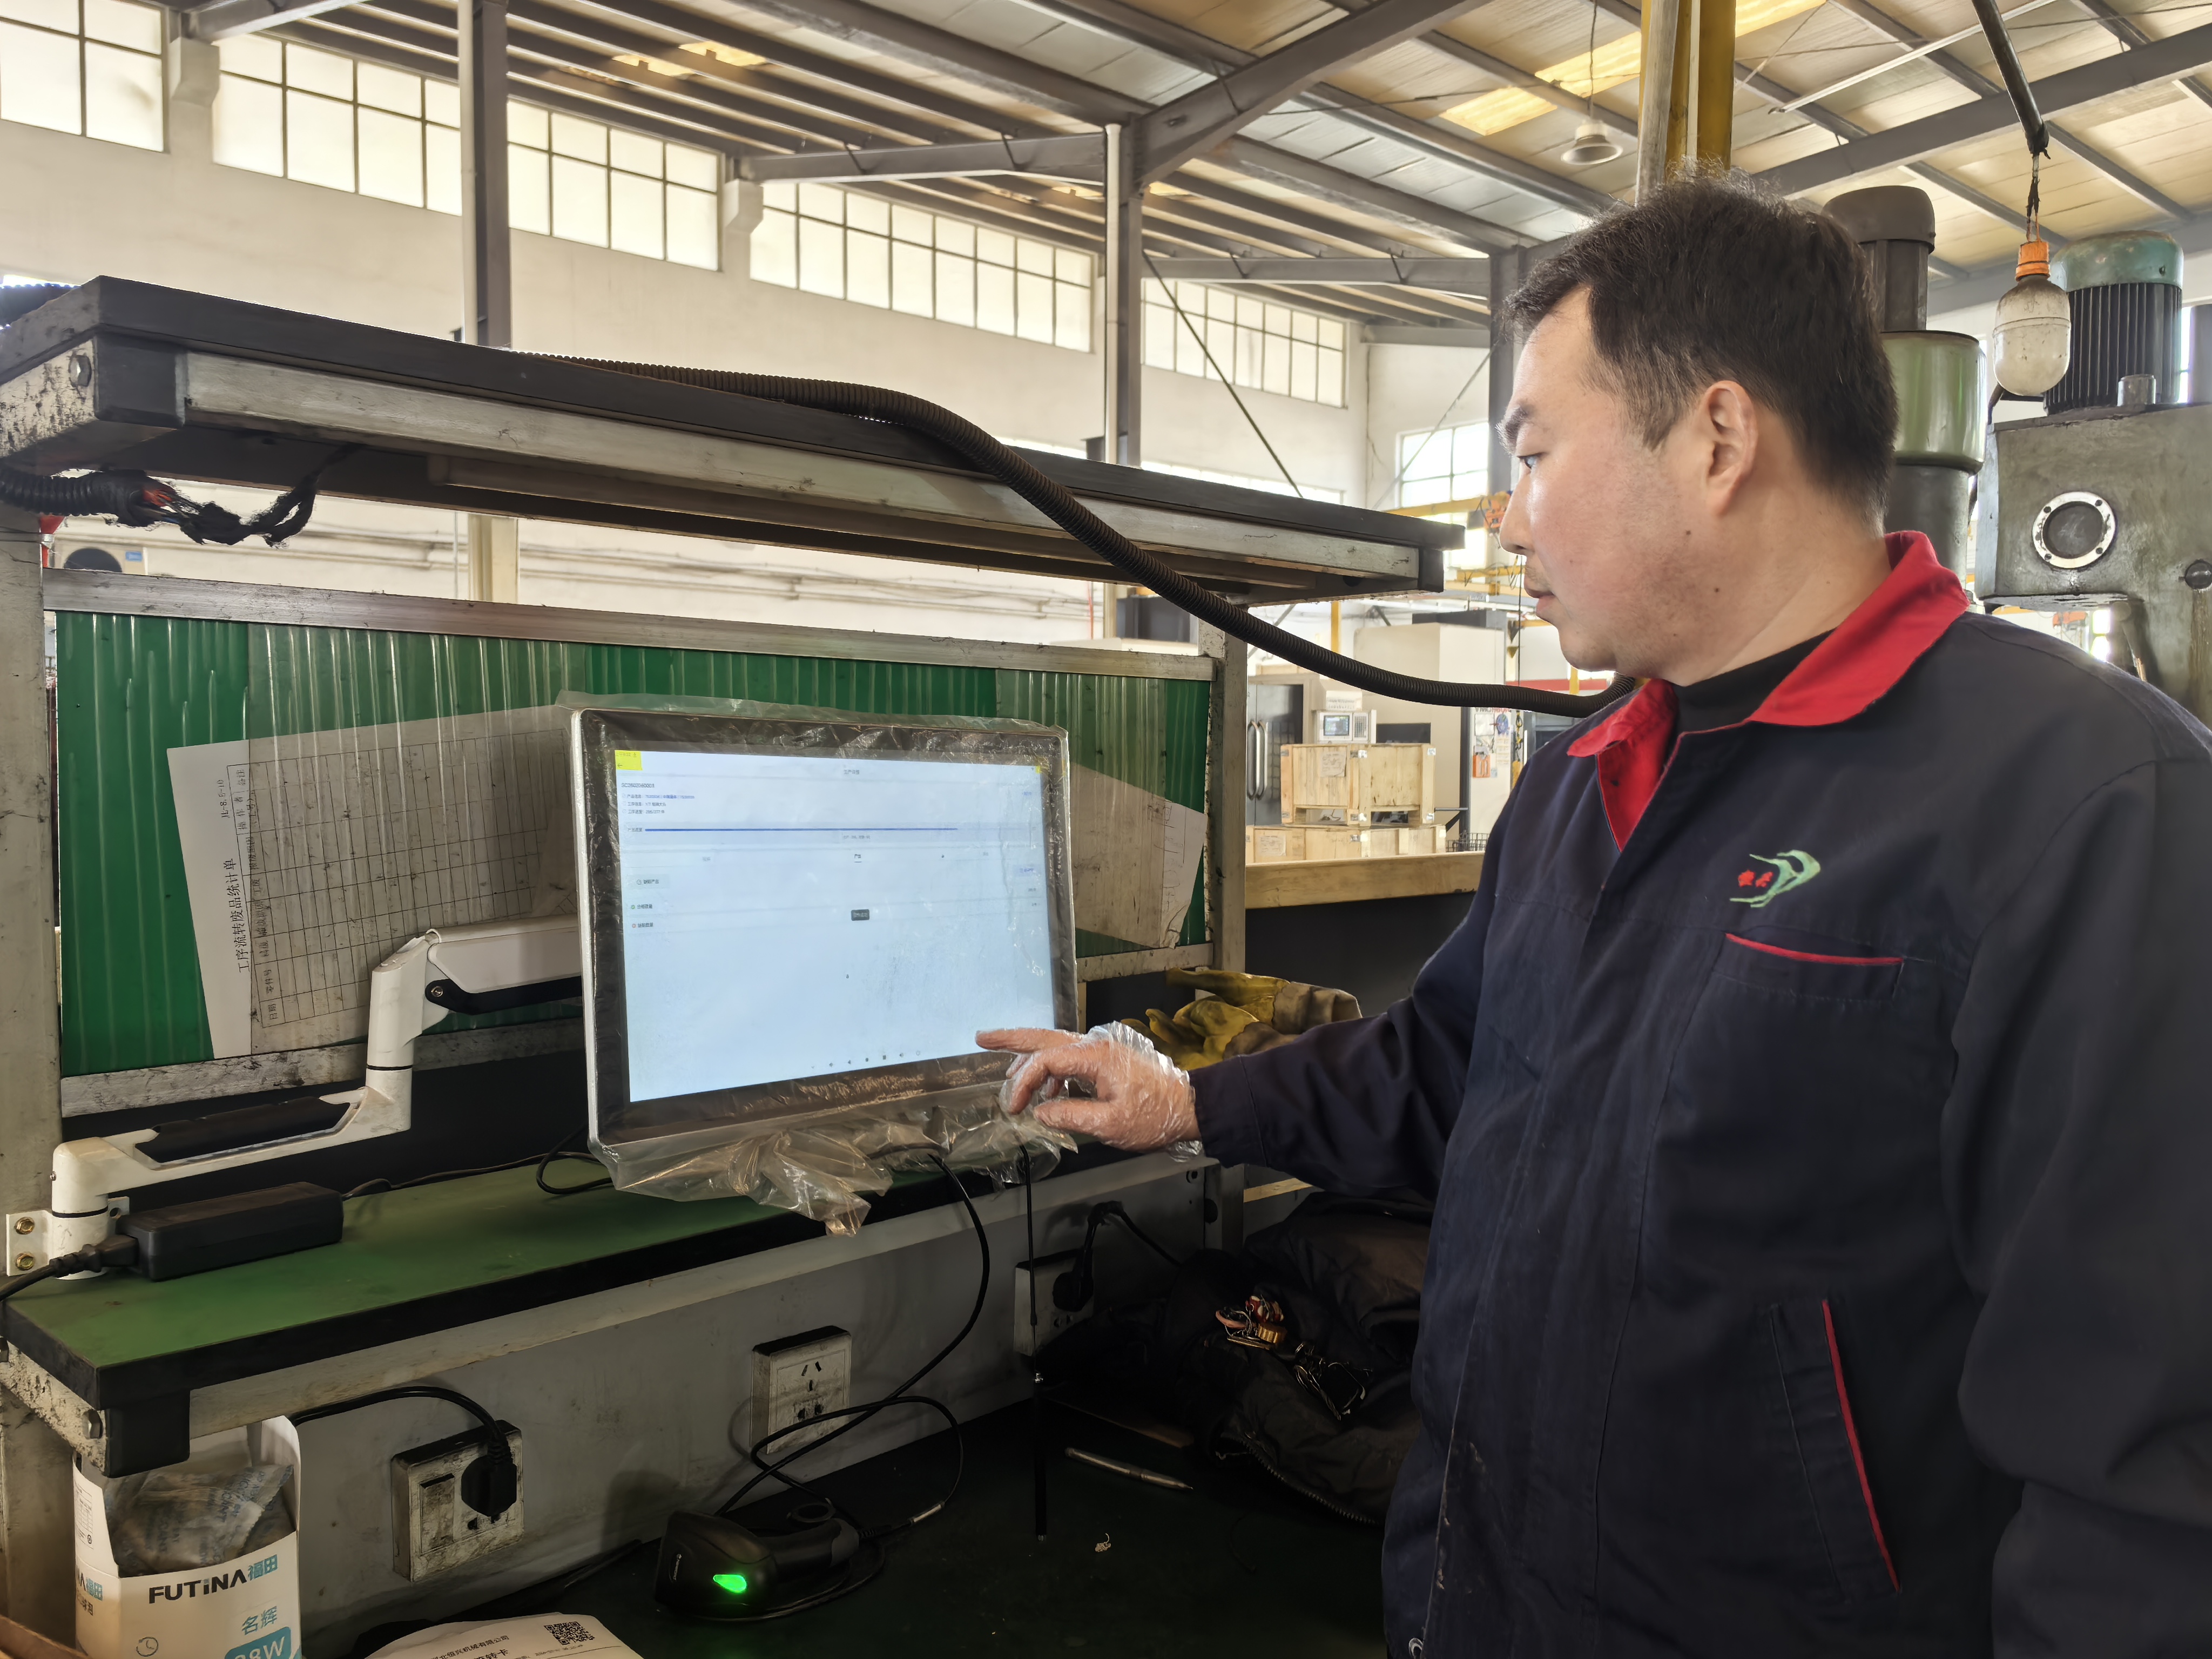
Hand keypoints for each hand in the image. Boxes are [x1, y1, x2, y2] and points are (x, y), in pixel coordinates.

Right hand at [977, 1026, 1199, 1151]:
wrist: (1190, 1107)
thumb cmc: (1156, 1115)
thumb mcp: (1111, 1124)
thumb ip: (1070, 1116)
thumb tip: (1040, 1112)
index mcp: (1095, 1056)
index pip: (1045, 1062)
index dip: (1023, 1082)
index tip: (1014, 1107)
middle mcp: (1096, 1045)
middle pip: (1045, 1037)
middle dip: (1012, 1039)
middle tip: (982, 1038)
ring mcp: (1102, 1051)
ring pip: (1056, 1045)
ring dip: (1030, 1056)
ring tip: (1009, 1073)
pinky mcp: (1107, 1061)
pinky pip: (1071, 1059)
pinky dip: (1052, 1070)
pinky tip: (1047, 1092)